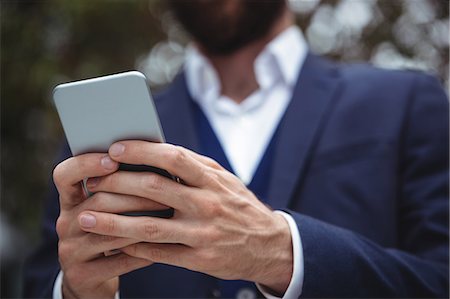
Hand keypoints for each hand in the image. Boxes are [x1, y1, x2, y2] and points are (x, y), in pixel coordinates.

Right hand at [53, 153, 164, 297]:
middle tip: (165, 189)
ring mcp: (70, 252)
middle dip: (135, 194)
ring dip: (143, 223)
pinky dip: (144, 252)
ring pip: (110, 233)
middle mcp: (65, 224)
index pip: (65, 175)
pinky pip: (119, 262)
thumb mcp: (107, 208)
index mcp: (70, 201)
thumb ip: (120, 188)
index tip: (113, 159)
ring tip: (170, 215)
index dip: (86, 164)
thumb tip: (154, 161)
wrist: (91, 278)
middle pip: (98, 202)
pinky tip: (164, 244)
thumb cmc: (109, 231)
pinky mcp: (82, 276)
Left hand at [79, 141, 293, 293]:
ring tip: (86, 219)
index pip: (173, 157)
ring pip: (150, 227)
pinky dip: (134, 248)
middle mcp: (207, 204)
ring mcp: (203, 233)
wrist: (270, 244)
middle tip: (92, 182)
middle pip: (154, 189)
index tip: (114, 148)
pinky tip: (115, 243)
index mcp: (213, 179)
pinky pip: (160, 253)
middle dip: (117, 183)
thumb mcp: (225, 179)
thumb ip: (195, 166)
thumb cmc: (239, 206)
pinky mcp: (201, 259)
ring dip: (113, 223)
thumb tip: (157, 150)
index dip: (141, 151)